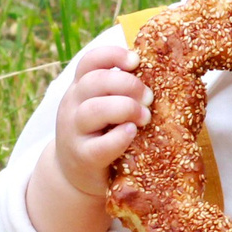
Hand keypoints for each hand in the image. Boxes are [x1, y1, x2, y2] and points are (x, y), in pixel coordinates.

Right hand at [48, 38, 152, 201]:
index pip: (90, 61)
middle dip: (128, 84)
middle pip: (94, 81)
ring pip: (93, 109)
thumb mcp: (103, 108)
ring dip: (126, 108)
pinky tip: (132, 133)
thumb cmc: (100, 134)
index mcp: (80, 88)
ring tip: (145, 118)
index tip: (136, 61)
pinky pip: (100, 145)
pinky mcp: (83, 158)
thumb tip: (159, 72)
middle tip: (149, 98)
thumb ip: (119, 91)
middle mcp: (72, 105)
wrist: (75, 177)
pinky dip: (119, 137)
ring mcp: (74, 132)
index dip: (113, 55)